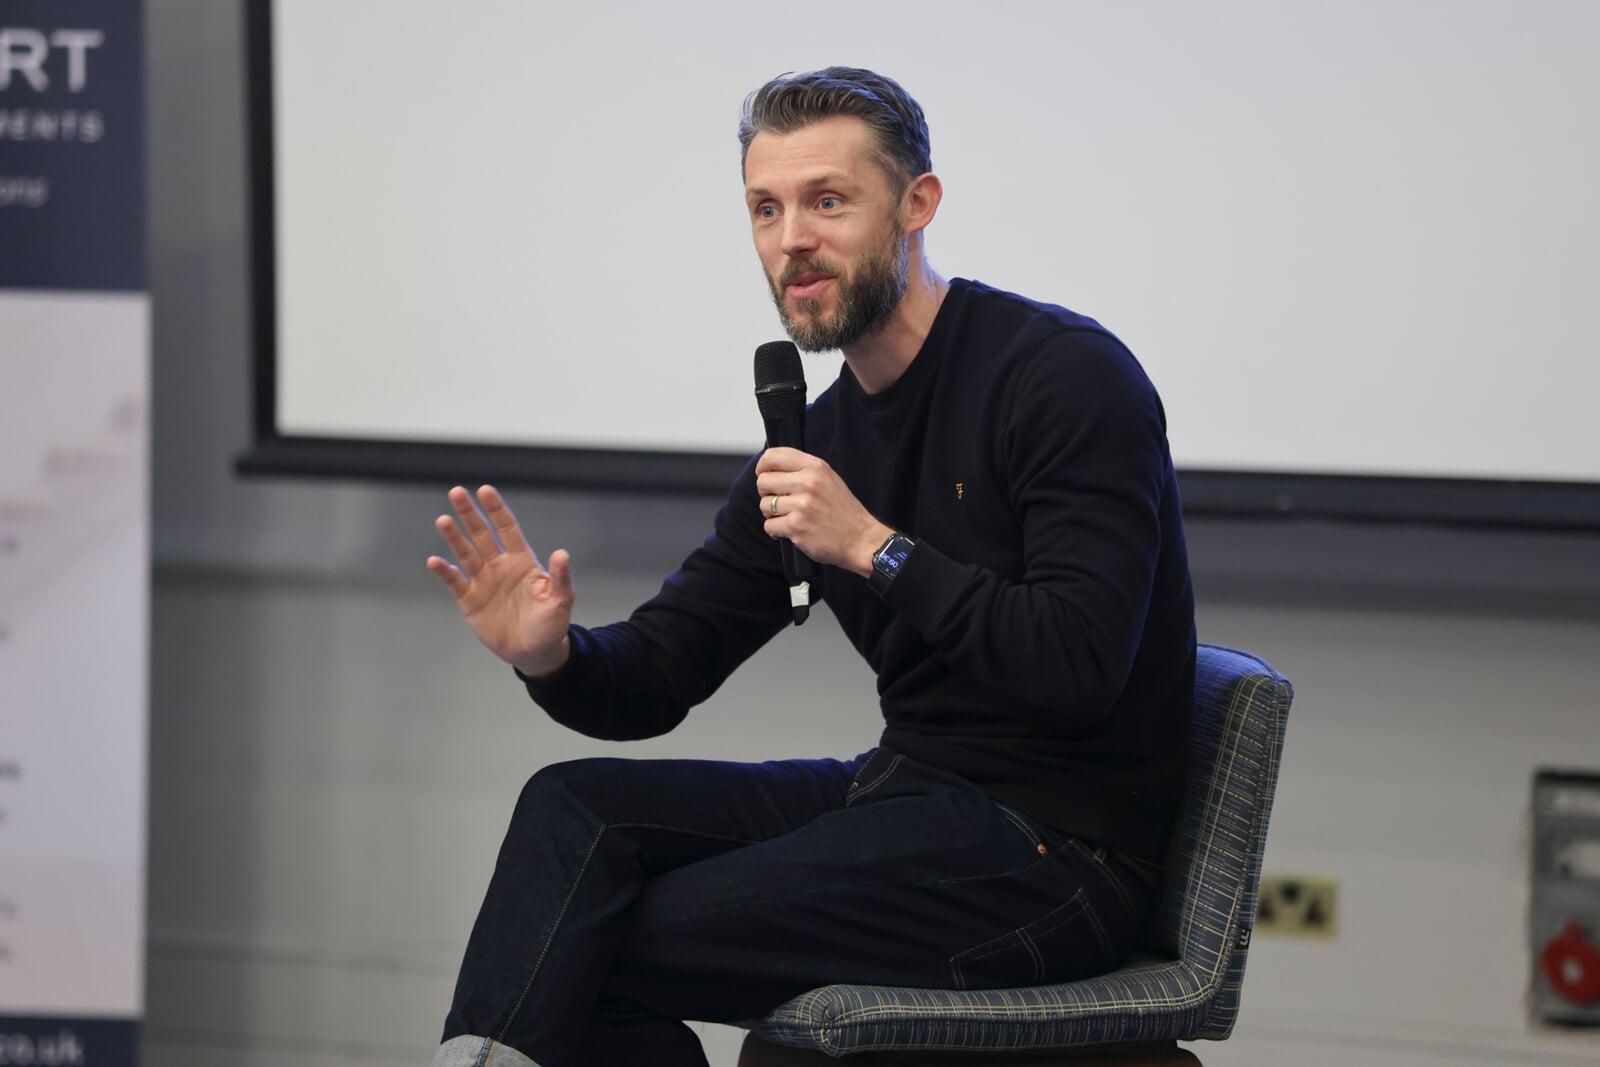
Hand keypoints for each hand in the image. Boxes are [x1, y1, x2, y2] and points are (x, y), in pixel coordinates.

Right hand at [425, 484, 573, 676]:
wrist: (534, 652)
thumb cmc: (551, 624)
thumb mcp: (561, 601)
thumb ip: (560, 578)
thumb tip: (562, 553)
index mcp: (522, 561)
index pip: (507, 529)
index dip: (496, 510)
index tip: (485, 490)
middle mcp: (500, 566)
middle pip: (482, 534)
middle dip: (470, 514)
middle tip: (456, 492)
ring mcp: (483, 581)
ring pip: (466, 553)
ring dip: (454, 537)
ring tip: (443, 520)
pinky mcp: (470, 600)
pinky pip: (455, 582)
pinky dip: (445, 571)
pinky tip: (434, 560)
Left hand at [754, 447, 892, 577]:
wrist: (861, 539)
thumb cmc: (843, 510)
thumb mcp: (829, 479)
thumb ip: (803, 470)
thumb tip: (770, 469)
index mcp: (815, 467)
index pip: (773, 457)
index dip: (762, 467)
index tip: (764, 475)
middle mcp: (808, 483)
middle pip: (763, 481)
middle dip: (766, 494)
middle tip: (780, 502)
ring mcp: (802, 505)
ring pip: (764, 505)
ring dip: (772, 514)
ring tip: (790, 517)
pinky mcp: (796, 526)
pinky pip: (769, 525)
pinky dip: (776, 531)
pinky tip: (791, 530)